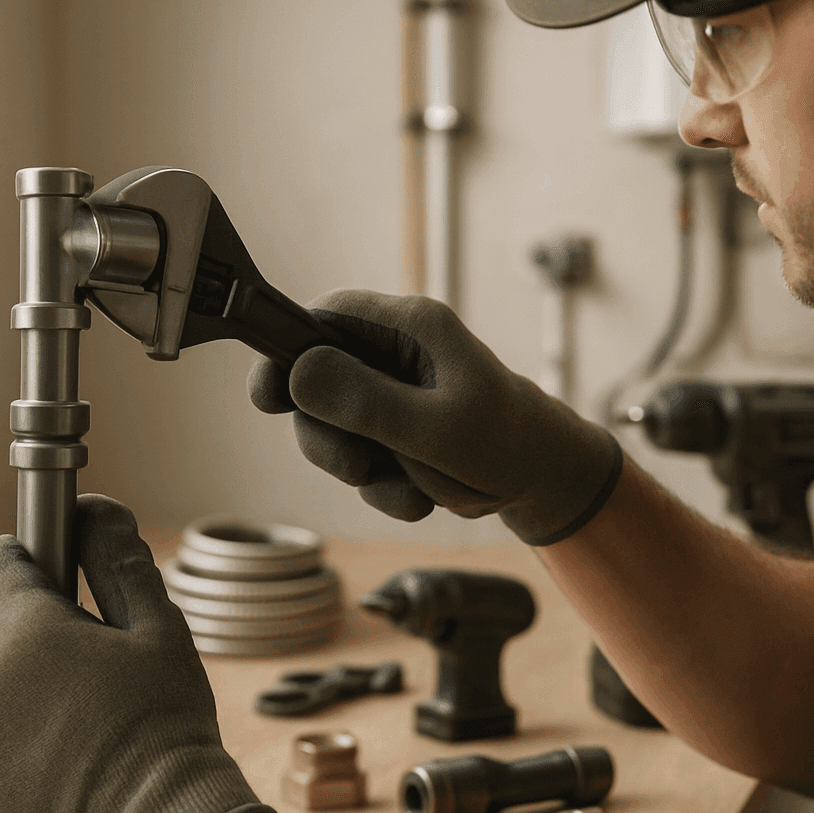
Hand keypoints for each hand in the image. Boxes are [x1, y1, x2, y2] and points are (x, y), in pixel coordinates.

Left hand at [0, 495, 279, 812]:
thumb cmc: (163, 722)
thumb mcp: (158, 629)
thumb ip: (119, 562)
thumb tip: (96, 511)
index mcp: (25, 630)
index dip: (15, 560)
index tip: (45, 571)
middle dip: (16, 624)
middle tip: (74, 646)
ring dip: (7, 680)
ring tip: (70, 703)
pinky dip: (4, 730)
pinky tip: (58, 743)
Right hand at [248, 289, 621, 545]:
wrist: (545, 481)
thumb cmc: (505, 443)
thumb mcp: (434, 429)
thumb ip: (367, 402)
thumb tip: (297, 372)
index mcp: (411, 327)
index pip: (325, 316)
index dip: (287, 351)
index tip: (267, 398)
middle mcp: (398, 351)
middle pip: (317, 380)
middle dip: (329, 435)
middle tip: (354, 468)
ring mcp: (395, 391)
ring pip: (335, 427)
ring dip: (362, 471)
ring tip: (411, 493)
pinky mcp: (396, 427)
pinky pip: (360, 456)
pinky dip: (382, 485)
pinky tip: (420, 496)